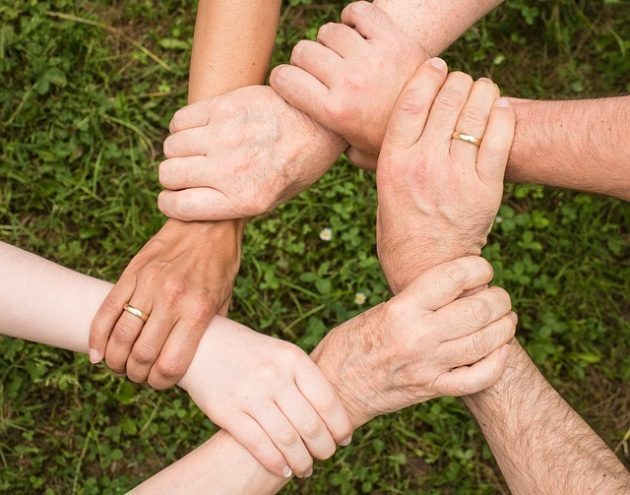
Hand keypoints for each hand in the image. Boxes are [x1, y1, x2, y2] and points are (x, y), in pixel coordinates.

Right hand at [89, 219, 241, 388]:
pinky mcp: (132, 272)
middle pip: (141, 355)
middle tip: (138, 376)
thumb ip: (209, 330)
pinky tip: (97, 353)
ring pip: (120, 336)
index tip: (159, 383)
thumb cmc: (220, 264)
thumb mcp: (224, 300)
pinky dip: (97, 337)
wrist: (208, 222)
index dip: (161, 383)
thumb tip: (199, 360)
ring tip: (120, 366)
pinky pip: (107, 310)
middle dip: (136, 375)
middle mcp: (172, 299)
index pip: (171, 364)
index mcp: (198, 311)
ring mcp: (149, 285)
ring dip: (116, 360)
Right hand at [157, 86, 345, 220]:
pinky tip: (200, 130)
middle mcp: (231, 170)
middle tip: (189, 172)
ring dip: (178, 151)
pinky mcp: (225, 107)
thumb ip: (232, 204)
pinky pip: (180, 120)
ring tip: (197, 150)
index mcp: (244, 200)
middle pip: (169, 174)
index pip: (178, 206)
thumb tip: (191, 204)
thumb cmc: (296, 165)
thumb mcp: (272, 199)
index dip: (170, 203)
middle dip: (173, 177)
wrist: (320, 124)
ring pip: (171, 146)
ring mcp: (226, 136)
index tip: (174, 197)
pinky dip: (182, 127)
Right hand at [178, 317, 352, 478]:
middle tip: (326, 455)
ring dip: (302, 461)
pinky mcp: (227, 411)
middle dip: (324, 448)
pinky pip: (258, 445)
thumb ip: (305, 378)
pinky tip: (284, 469)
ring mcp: (250, 394)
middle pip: (310, 424)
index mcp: (293, 358)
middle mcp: (274, 375)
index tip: (344, 439)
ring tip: (306, 469)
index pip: (327, 400)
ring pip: (287, 440)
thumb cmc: (252, 353)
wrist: (203, 344)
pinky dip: (276, 463)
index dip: (340, 425)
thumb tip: (334, 416)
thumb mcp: (282, 354)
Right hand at [270, 1, 425, 164]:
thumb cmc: (392, 141)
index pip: (284, 79)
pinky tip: (358, 32)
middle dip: (305, 61)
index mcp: (334, 112)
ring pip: (329, 31)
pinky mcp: (394, 39)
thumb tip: (312, 141)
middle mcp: (349, 82)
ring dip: (331, 41)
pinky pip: (360, 12)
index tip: (291, 82)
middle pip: (303, 51)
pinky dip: (354, 17)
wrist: (439, 125)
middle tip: (320, 71)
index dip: (283, 79)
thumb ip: (332, 145)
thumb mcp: (358, 154)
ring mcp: (371, 58)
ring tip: (343, 55)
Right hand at [311, 256, 515, 426]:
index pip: (453, 277)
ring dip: (504, 327)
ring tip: (506, 319)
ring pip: (485, 342)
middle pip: (477, 310)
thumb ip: (417, 301)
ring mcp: (428, 365)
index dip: (478, 268)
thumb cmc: (352, 342)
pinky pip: (477, 378)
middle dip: (499, 299)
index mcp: (401, 309)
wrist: (335, 387)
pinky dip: (497, 363)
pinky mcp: (432, 389)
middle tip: (499, 297)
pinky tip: (501, 350)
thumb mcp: (380, 310)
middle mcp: (418, 336)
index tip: (482, 269)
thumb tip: (458, 288)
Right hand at [376, 59, 515, 292]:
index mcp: (393, 162)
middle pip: (446, 100)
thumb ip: (386, 157)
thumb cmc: (400, 229)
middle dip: (458, 81)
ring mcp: (456, 176)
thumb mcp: (382, 190)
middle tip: (462, 81)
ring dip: (482, 92)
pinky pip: (500, 139)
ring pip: (475, 113)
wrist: (427, 269)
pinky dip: (503, 116)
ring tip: (483, 90)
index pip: (411, 101)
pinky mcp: (485, 189)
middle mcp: (423, 164)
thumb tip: (385, 127)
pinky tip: (500, 108)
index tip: (437, 64)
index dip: (427, 75)